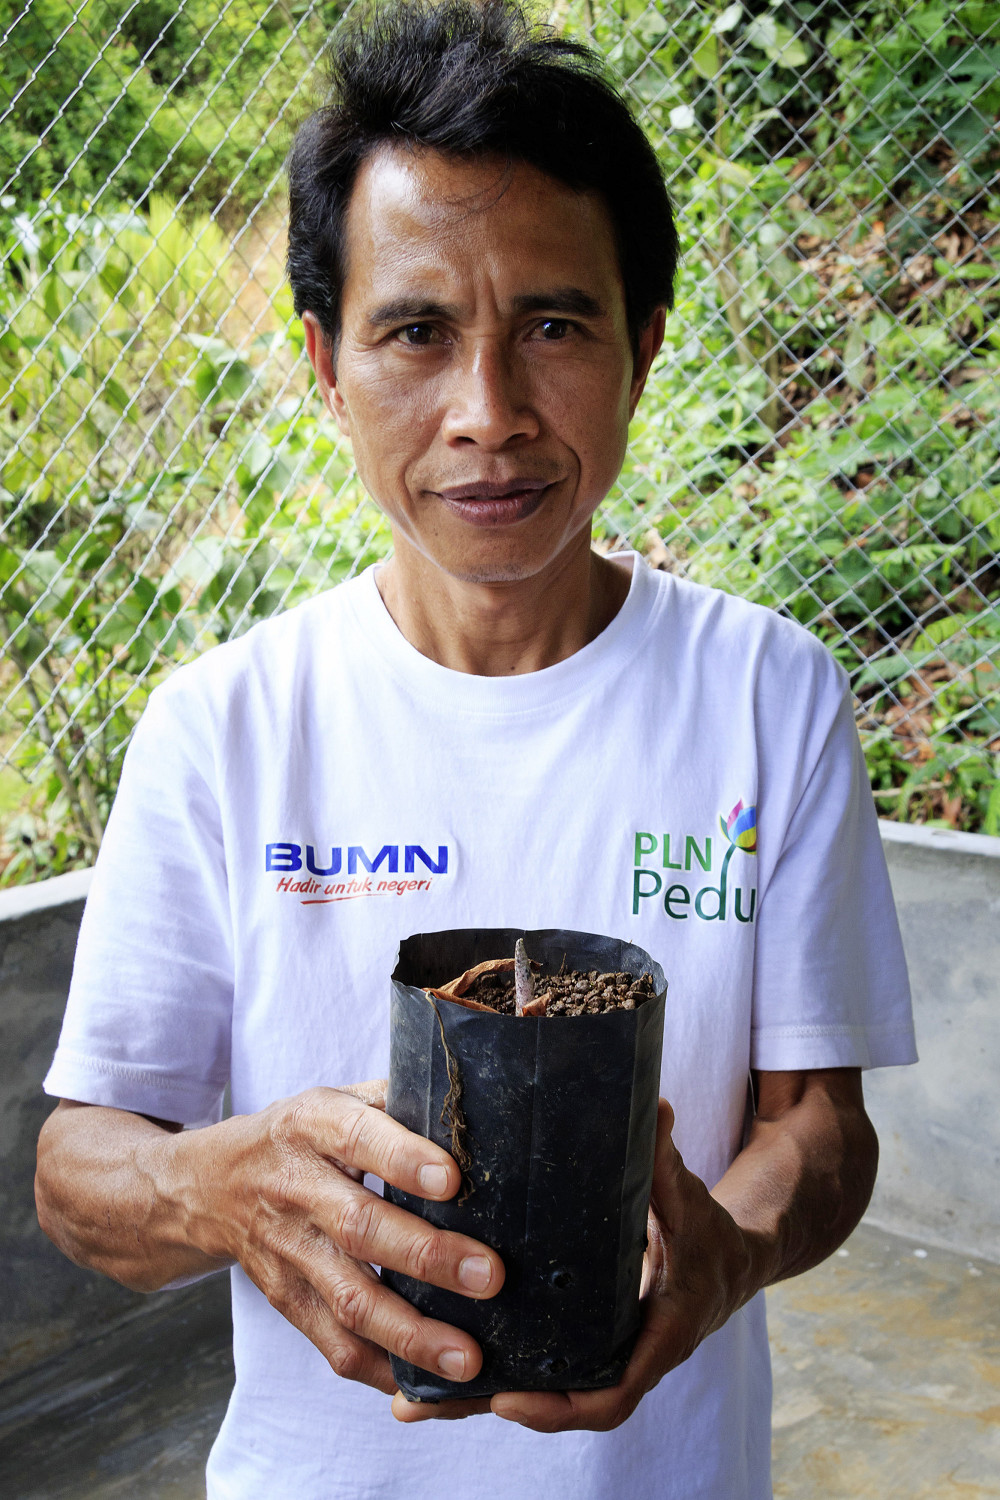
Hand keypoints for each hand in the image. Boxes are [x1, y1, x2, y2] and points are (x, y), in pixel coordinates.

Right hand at [171, 1080, 504, 1395]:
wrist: (209, 1184)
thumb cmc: (301, 1136)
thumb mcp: (335, 1098)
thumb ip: (397, 1102)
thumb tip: (476, 1110)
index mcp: (311, 1125)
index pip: (356, 1138)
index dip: (402, 1159)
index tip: (452, 1180)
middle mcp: (295, 1188)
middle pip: (359, 1227)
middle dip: (427, 1256)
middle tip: (490, 1276)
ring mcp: (287, 1251)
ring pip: (348, 1299)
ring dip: (410, 1334)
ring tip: (467, 1359)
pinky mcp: (286, 1300)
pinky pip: (332, 1344)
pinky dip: (380, 1369)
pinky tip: (426, 1386)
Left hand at [391, 1098, 757, 1427]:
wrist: (728, 1263)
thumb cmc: (708, 1232)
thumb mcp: (689, 1199)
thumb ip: (665, 1161)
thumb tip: (653, 1108)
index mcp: (658, 1335)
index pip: (610, 1393)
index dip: (559, 1404)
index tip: (508, 1398)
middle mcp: (626, 1358)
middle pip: (560, 1405)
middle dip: (494, 1406)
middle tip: (426, 1403)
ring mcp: (602, 1355)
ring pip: (543, 1395)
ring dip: (481, 1399)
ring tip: (408, 1401)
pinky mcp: (585, 1344)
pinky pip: (542, 1372)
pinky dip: (497, 1376)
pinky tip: (436, 1372)